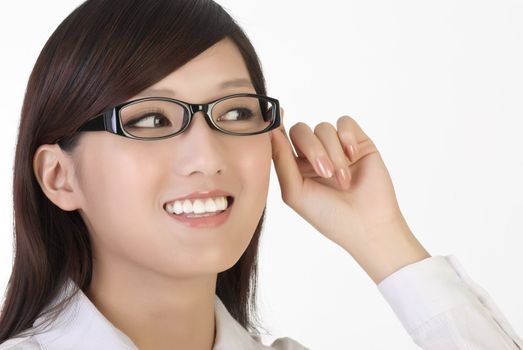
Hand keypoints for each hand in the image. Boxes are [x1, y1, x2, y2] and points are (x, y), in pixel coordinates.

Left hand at [270, 110, 429, 282]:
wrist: (367, 225)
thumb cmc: (329, 215)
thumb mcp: (295, 192)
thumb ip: (281, 160)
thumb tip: (270, 131)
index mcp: (296, 167)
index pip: (282, 140)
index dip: (277, 129)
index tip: (276, 119)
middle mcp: (315, 155)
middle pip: (301, 130)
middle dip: (312, 149)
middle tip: (325, 173)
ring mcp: (336, 147)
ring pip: (324, 128)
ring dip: (334, 154)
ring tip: (344, 180)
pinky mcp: (358, 142)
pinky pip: (345, 123)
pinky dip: (347, 137)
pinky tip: (353, 156)